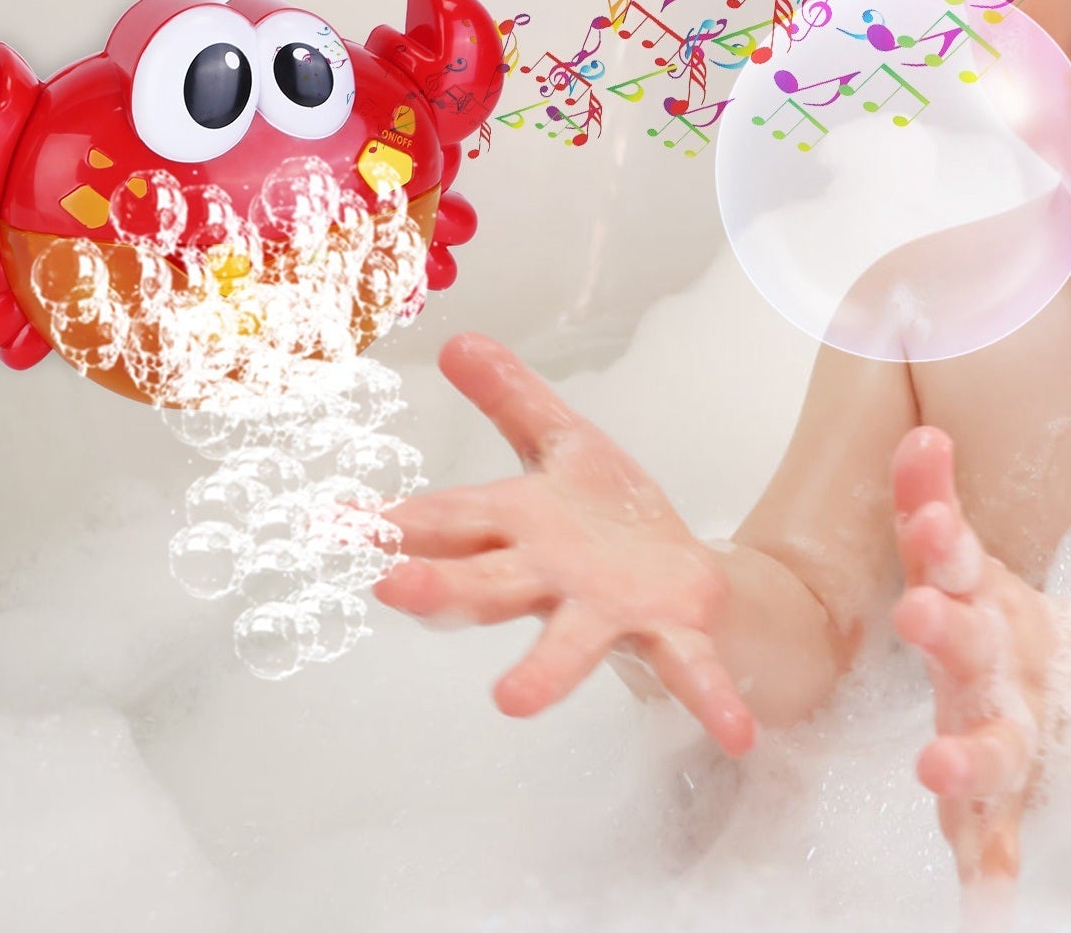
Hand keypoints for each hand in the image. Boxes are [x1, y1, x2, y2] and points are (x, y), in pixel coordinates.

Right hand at [373, 332, 756, 755]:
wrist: (679, 574)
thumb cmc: (603, 516)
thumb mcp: (560, 442)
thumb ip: (511, 398)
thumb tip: (457, 339)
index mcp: (521, 527)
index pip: (450, 522)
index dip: (393, 523)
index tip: (332, 524)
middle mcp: (551, 579)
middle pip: (490, 585)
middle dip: (442, 590)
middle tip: (391, 591)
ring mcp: (608, 613)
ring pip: (569, 641)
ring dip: (542, 669)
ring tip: (509, 701)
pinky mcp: (670, 632)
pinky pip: (689, 670)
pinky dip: (710, 699)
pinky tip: (738, 732)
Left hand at [889, 426, 1054, 884]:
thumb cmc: (991, 617)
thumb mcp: (959, 558)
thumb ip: (930, 498)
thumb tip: (921, 432)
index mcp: (986, 598)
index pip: (957, 553)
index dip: (940, 526)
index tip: (924, 503)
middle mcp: (1004, 662)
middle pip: (976, 643)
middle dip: (948, 628)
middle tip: (917, 612)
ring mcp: (1014, 729)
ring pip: (996, 745)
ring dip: (968, 757)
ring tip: (936, 767)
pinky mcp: (1008, 793)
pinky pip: (998, 833)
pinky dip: (990, 867)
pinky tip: (981, 903)